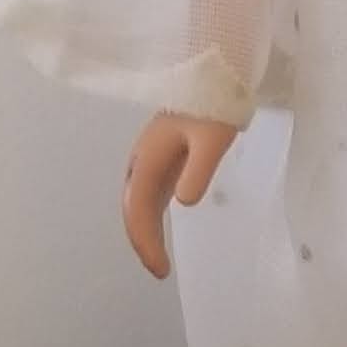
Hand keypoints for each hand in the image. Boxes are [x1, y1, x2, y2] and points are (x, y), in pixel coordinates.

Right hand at [122, 112, 238, 277]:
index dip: (146, 242)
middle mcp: (141, 162)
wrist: (209, 75)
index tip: (161, 269)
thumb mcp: (212, 139)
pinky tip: (160, 230)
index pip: (140, 210)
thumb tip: (183, 203)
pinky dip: (150, 217)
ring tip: (158, 259)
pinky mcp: (159, 159)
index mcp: (149, 159)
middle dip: (143, 242)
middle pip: (133, 210)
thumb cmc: (212, 106)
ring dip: (144, 232)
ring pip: (138, 204)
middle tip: (160, 272)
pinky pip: (148, 195)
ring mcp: (148, 160)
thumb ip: (198, 170)